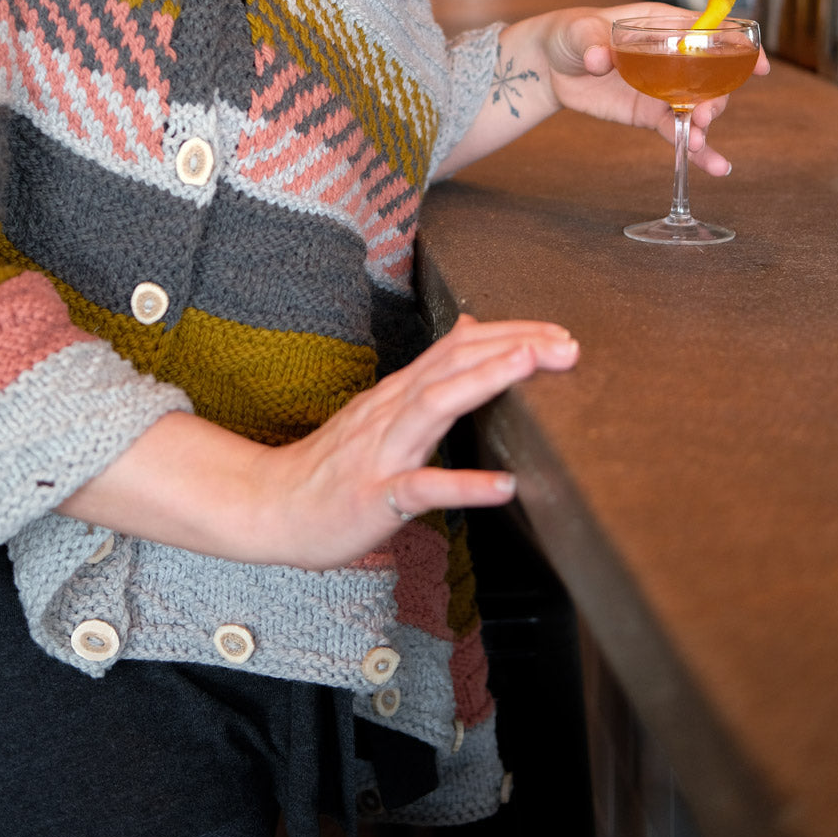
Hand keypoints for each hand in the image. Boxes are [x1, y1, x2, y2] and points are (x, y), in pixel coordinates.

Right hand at [57, 314, 578, 569]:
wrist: (270, 506)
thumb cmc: (333, 466)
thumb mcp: (385, 408)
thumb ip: (431, 373)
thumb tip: (474, 330)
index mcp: (399, 394)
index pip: (459, 348)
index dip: (510, 335)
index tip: (558, 331)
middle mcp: (392, 412)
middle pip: (454, 365)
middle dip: (512, 348)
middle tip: (567, 343)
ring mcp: (382, 453)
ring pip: (436, 407)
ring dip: (485, 382)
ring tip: (531, 366)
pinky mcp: (374, 498)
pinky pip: (422, 490)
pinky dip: (463, 485)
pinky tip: (503, 487)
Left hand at [534, 3, 769, 175]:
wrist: (553, 66)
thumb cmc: (572, 35)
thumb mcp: (580, 33)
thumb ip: (593, 44)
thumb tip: (599, 58)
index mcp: (664, 26)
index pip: (709, 33)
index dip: (737, 47)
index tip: (758, 65)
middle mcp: (673, 58)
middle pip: (712, 76)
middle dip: (717, 96)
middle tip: (704, 114)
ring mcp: (665, 88)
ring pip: (699, 105)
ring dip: (705, 122)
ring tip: (697, 138)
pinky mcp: (651, 114)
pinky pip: (678, 131)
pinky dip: (695, 149)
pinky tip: (714, 167)